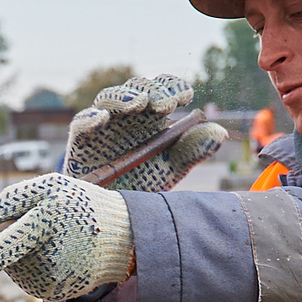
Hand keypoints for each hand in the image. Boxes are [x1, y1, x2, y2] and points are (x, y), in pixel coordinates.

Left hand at [0, 174, 133, 300]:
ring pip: (17, 269)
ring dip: (23, 255)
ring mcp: (55, 279)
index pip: (8, 246)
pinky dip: (35, 268)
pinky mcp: (57, 293)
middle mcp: (50, 257)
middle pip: (8, 256)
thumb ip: (12, 197)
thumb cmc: (80, 204)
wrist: (124, 237)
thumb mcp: (50, 186)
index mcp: (46, 224)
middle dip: (11, 243)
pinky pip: (30, 280)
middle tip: (40, 228)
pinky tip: (57, 255)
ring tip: (54, 240)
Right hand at [67, 71, 228, 191]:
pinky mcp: (81, 142)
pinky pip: (82, 123)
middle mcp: (128, 115)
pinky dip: (90, 118)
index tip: (186, 97)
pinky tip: (101, 120)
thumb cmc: (141, 185)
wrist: (111, 214)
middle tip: (164, 105)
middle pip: (139, 87)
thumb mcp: (171, 170)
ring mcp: (103, 125)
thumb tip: (220, 132)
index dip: (174, 88)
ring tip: (137, 104)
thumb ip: (194, 151)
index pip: (164, 90)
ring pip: (109, 97)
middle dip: (153, 91)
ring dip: (124, 96)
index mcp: (152, 117)